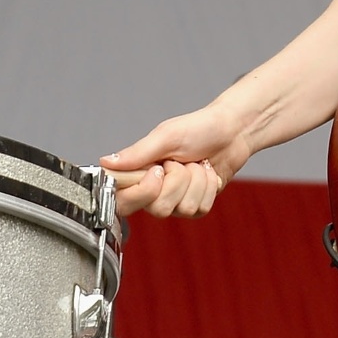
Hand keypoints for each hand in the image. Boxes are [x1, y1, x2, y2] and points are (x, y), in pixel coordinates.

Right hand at [101, 104, 251, 218]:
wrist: (232, 130)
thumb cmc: (198, 128)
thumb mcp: (166, 135)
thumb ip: (137, 153)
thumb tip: (105, 163)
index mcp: (139, 173)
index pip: (122, 201)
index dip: (142, 191)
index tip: (158, 169)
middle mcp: (154, 190)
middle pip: (157, 209)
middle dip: (177, 181)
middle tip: (180, 162)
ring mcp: (176, 200)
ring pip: (182, 208)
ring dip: (196, 180)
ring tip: (196, 163)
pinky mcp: (196, 205)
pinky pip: (200, 208)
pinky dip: (208, 186)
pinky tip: (207, 171)